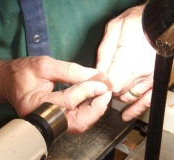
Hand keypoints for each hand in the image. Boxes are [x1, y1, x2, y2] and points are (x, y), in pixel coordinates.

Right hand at [0, 56, 110, 132]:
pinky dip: (87, 112)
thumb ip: (70, 70)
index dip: (87, 91)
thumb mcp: (44, 65)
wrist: (8, 81)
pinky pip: (74, 121)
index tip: (102, 82)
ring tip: (102, 95)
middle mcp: (41, 118)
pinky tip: (93, 99)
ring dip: (94, 111)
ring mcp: (47, 122)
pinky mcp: (53, 121)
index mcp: (34, 104)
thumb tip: (94, 76)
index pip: (67, 102)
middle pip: (75, 122)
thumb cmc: (21, 72)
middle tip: (106, 92)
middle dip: (96, 108)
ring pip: (77, 125)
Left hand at [96, 4, 155, 120]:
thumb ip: (104, 53)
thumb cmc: (137, 22)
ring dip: (118, 96)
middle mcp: (141, 72)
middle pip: (117, 92)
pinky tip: (127, 115)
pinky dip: (136, 109)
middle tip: (99, 87)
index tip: (94, 83)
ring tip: (110, 93)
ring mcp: (150, 78)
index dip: (99, 85)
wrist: (158, 23)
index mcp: (128, 59)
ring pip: (128, 97)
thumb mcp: (114, 30)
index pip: (109, 84)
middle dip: (106, 91)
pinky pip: (146, 101)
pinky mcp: (156, 81)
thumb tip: (97, 73)